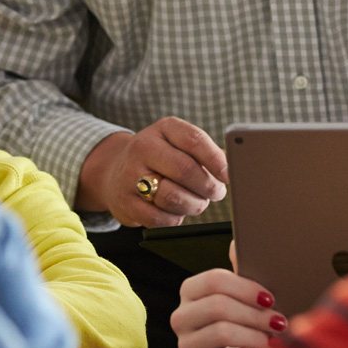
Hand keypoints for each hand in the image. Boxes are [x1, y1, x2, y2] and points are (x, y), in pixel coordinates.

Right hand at [76, 118, 228, 227]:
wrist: (114, 172)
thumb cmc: (160, 160)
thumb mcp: (179, 145)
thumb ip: (207, 153)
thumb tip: (234, 166)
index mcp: (163, 129)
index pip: (194, 140)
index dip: (216, 160)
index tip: (228, 175)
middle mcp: (143, 147)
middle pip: (185, 170)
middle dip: (208, 186)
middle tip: (216, 193)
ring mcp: (130, 175)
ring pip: (172, 196)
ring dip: (193, 205)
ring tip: (197, 202)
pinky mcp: (125, 203)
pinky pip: (159, 218)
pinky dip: (175, 219)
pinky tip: (177, 212)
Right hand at [172, 245, 282, 347]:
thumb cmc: (246, 325)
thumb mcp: (246, 298)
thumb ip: (243, 271)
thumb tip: (237, 243)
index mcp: (191, 292)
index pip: (213, 281)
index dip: (246, 288)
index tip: (270, 298)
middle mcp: (181, 317)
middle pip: (218, 306)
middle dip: (255, 315)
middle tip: (279, 322)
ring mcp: (186, 346)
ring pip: (221, 333)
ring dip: (255, 337)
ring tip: (273, 342)